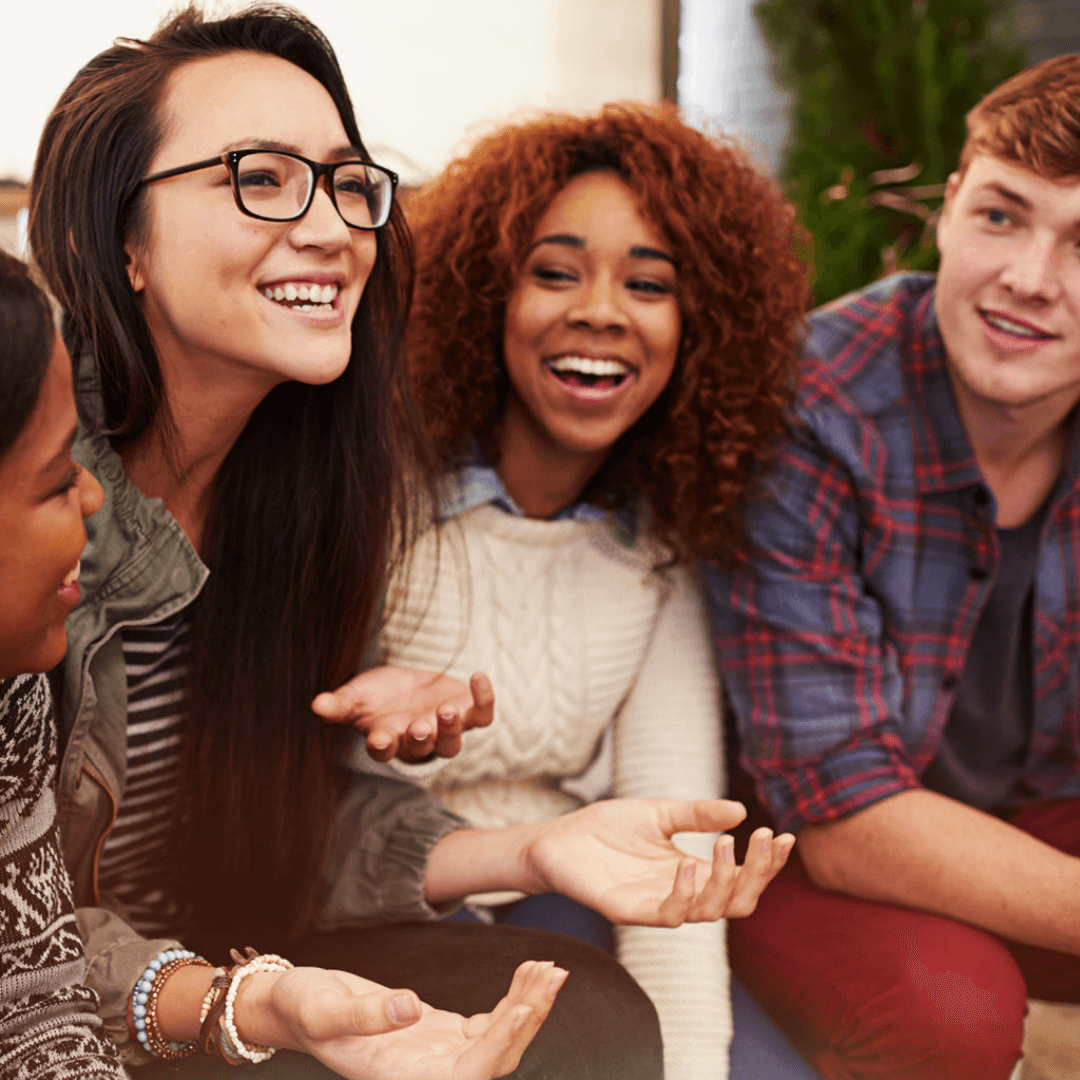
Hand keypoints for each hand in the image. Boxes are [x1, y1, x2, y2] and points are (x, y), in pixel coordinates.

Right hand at [239, 960, 565, 1079]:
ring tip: (550, 969)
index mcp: (402, 1078)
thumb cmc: (301, 1009)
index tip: (524, 1011)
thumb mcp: (323, 1009)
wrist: (292, 1006)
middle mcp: (427, 1074)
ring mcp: (439, 1055)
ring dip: (527, 1006)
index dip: (499, 1047)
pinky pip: (487, 1024)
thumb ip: (365, 1015)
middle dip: (528, 1019)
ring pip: (498, 1040)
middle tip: (553, 974)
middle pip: (494, 1059)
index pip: (467, 1076)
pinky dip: (512, 999)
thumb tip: (409, 1008)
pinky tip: (529, 973)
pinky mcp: (442, 1033)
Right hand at [313, 666, 494, 762]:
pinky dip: (484, 699)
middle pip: (424, 748)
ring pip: (453, 742)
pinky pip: (481, 715)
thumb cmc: (379, 698)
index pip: (385, 750)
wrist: (409, 688)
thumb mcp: (356, 698)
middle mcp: (419, 742)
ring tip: (445, 710)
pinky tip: (478, 676)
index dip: (383, 746)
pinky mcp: (468, 713)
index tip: (379, 737)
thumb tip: (317, 705)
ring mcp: (445, 729)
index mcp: (388, 740)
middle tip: (419, 727)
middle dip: (422, 738)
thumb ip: (340, 705)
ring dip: (451, 727)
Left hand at [521, 799, 793, 925]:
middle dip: (757, 874)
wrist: (558, 838)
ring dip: (725, 881)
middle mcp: (680, 893)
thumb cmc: (607, 828)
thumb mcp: (659, 814)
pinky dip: (685, 894)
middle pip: (736, 902)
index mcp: (691, 872)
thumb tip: (739, 811)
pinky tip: (690, 865)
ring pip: (708, 912)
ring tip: (727, 844)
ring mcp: (656, 905)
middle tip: (763, 839)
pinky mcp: (628, 911)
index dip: (766, 863)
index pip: (741, 879)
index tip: (783, 836)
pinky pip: (667, 915)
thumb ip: (697, 815)